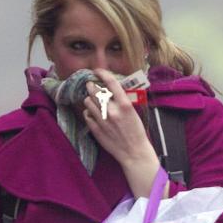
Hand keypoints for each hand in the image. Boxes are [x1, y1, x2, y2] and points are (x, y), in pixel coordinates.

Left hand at [82, 69, 161, 195]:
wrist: (133, 152)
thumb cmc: (136, 131)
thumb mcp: (133, 112)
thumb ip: (121, 100)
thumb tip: (109, 89)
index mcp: (124, 104)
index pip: (110, 82)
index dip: (102, 73)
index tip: (97, 70)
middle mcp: (112, 110)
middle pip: (95, 91)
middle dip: (92, 86)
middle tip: (91, 85)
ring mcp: (102, 120)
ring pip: (88, 102)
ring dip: (89, 99)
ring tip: (93, 100)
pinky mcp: (95, 129)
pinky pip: (86, 115)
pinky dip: (88, 112)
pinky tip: (93, 114)